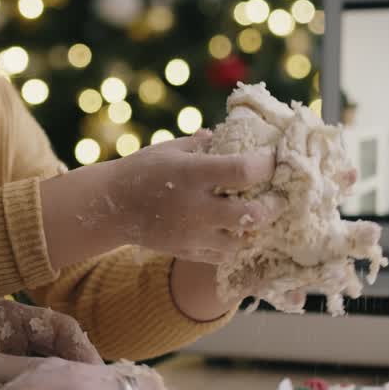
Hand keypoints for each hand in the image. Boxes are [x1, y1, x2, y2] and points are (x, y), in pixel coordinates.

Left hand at [0, 301, 100, 389]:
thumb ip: (35, 376)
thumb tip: (82, 383)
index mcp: (3, 315)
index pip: (61, 327)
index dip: (84, 353)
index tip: (97, 382)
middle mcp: (2, 331)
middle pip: (56, 349)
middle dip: (77, 373)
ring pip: (45, 370)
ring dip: (62, 388)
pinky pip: (27, 387)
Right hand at [40, 131, 277, 269]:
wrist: (110, 207)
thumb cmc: (142, 171)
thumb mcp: (170, 149)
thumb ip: (203, 144)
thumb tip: (231, 135)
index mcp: (191, 174)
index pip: (242, 171)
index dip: (265, 164)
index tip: (272, 159)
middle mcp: (195, 206)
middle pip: (252, 213)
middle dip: (273, 205)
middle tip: (278, 197)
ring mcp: (192, 233)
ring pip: (242, 240)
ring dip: (254, 228)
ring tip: (256, 215)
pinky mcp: (187, 251)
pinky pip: (223, 254)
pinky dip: (234, 243)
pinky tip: (235, 230)